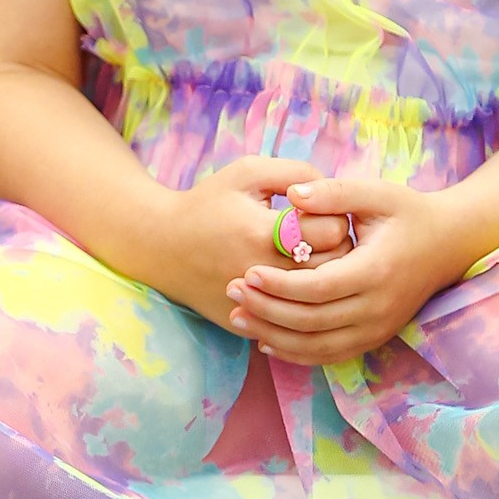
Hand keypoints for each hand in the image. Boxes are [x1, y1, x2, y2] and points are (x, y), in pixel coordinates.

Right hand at [153, 158, 353, 332]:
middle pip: (333, 269)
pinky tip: (290, 282)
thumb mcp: (248, 172)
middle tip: (322, 236)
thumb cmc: (209, 203)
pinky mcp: (250, 325)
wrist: (161, 247)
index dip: (335, 217)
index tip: (322, 212)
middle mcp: (262, 274)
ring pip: (319, 300)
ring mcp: (255, 306)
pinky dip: (299, 303)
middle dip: (337, 250)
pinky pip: (293, 321)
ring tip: (311, 258)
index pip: (332, 231)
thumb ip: (296, 173)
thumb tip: (335, 190)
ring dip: (324, 278)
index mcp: (263, 232)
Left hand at [226, 173, 467, 364]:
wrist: (449, 243)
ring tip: (237, 318)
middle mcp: (378, 307)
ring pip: (317, 346)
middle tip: (231, 292)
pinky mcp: (374, 337)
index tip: (245, 274)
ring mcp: (378, 328)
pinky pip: (329, 355)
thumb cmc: (407, 212)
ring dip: (274, 336)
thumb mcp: (376, 193)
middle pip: (311, 322)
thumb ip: (333, 192)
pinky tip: (266, 342)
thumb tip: (293, 194)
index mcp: (376, 270)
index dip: (278, 286)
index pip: (317, 289)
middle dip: (266, 310)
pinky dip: (296, 353)